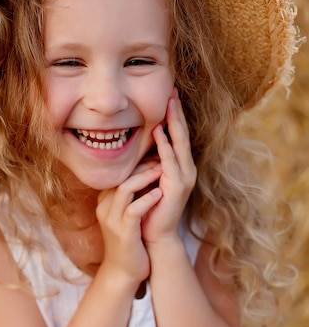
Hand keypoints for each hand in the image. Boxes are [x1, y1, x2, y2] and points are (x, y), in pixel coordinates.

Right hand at [96, 162, 162, 288]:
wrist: (123, 272)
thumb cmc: (130, 241)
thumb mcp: (125, 215)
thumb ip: (130, 196)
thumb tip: (145, 174)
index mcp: (105, 201)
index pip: (118, 173)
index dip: (136, 161)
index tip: (154, 154)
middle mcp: (105, 207)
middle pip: (120, 176)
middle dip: (142, 164)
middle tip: (161, 156)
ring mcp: (112, 220)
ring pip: (124, 188)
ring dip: (145, 177)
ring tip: (162, 170)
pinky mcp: (124, 232)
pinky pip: (133, 210)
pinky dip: (147, 199)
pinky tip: (159, 194)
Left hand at [142, 87, 196, 246]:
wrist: (155, 235)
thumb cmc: (150, 208)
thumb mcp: (148, 179)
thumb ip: (148, 162)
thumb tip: (139, 142)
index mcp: (180, 166)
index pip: (177, 135)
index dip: (174, 115)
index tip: (170, 94)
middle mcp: (186, 169)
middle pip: (182, 134)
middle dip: (177, 112)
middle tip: (173, 91)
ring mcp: (184, 178)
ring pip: (179, 144)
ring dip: (174, 123)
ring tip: (170, 104)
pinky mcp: (177, 187)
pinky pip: (170, 162)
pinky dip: (165, 146)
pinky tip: (159, 132)